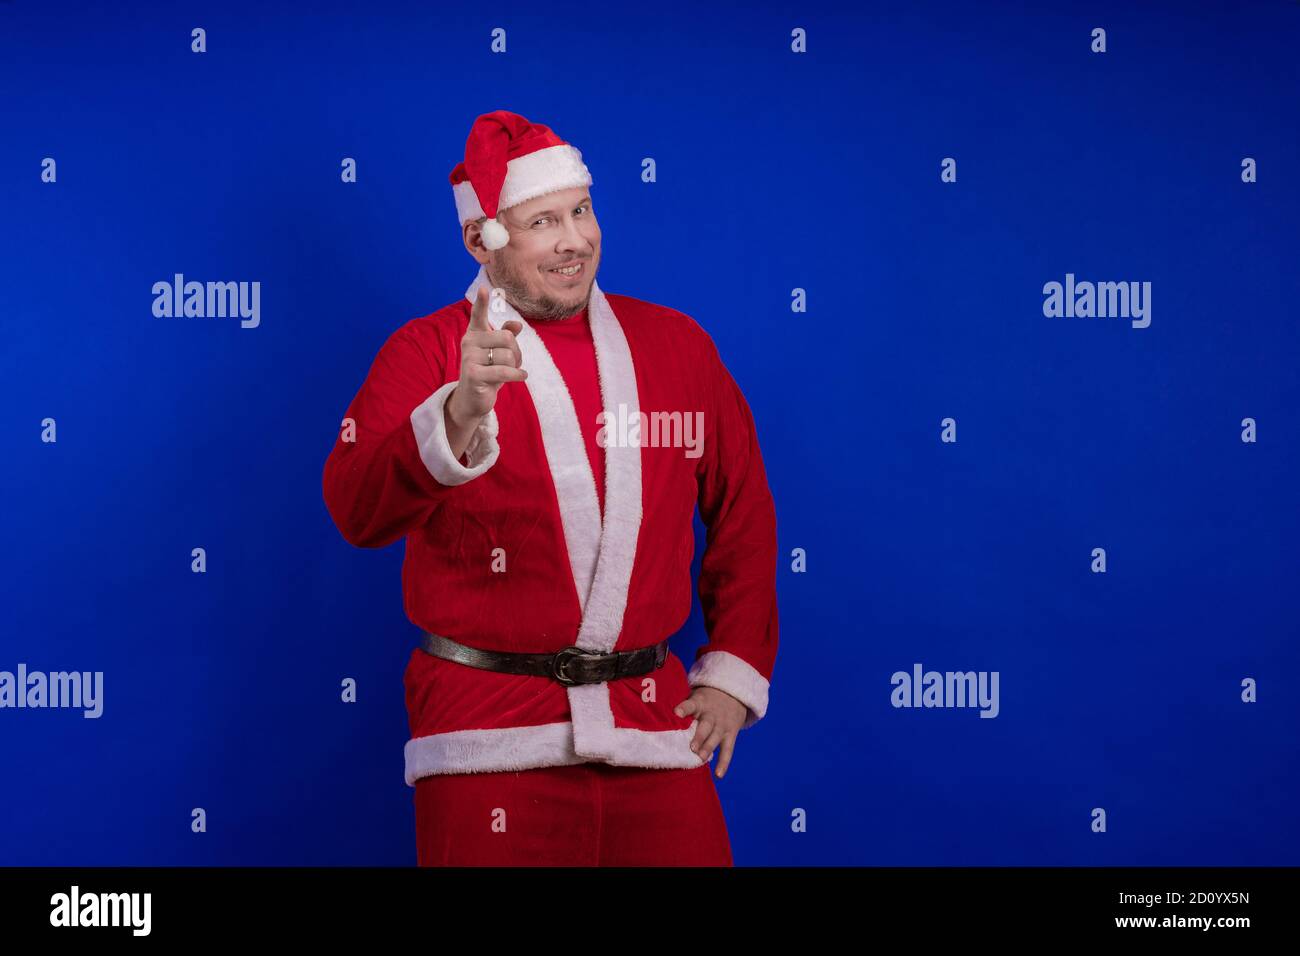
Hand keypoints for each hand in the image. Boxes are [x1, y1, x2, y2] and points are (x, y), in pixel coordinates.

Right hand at [445, 285, 525, 456]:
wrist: (472, 399)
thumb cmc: (487, 372)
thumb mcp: (498, 354)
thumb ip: (506, 337)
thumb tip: (518, 325)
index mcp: (475, 334)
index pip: (478, 315)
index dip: (482, 302)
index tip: (484, 289)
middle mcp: (470, 343)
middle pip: (507, 338)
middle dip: (517, 352)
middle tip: (514, 363)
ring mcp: (470, 359)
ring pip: (508, 355)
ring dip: (515, 366)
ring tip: (510, 373)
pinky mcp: (473, 375)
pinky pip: (504, 371)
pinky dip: (517, 375)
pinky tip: (522, 376)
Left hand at [674, 686, 747, 777]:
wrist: (733, 695)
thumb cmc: (705, 700)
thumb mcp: (695, 697)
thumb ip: (682, 707)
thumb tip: (656, 716)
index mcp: (700, 703)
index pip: (691, 704)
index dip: (684, 708)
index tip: (677, 713)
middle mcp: (711, 714)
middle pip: (706, 725)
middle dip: (699, 736)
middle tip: (692, 747)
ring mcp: (722, 725)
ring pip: (716, 737)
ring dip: (708, 748)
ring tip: (701, 758)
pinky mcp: (731, 735)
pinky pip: (728, 749)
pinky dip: (724, 763)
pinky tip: (718, 774)